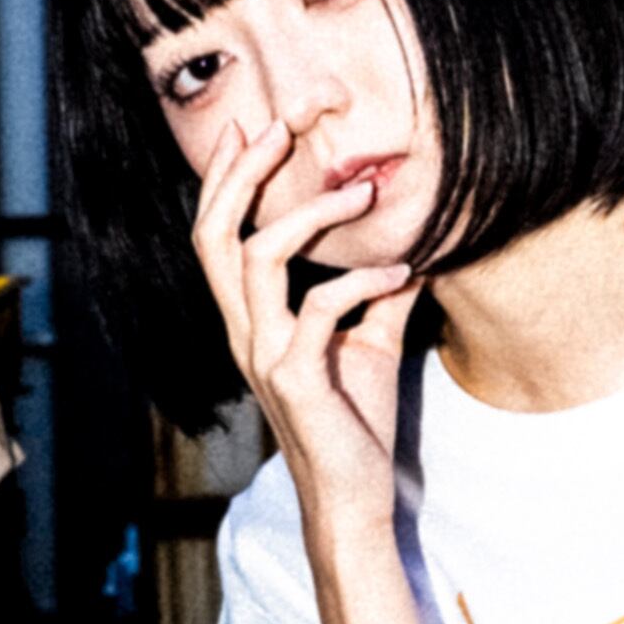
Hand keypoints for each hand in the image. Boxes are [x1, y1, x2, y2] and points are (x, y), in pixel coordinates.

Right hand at [189, 109, 410, 559]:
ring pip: (255, 258)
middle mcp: (244, 331)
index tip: (251, 127)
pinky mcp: (295, 379)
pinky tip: (402, 272)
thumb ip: (379, 294)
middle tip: (281, 124)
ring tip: (362, 193)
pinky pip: (319, 308)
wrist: (354, 498)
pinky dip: (362, 281)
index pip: (218, 235)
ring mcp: (264, 355)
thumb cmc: (354, 424)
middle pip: (214, 233)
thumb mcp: (370, 344)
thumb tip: (409, 244)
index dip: (226, 178)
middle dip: (243, 172)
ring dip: (309, 215)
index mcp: (250, 320)